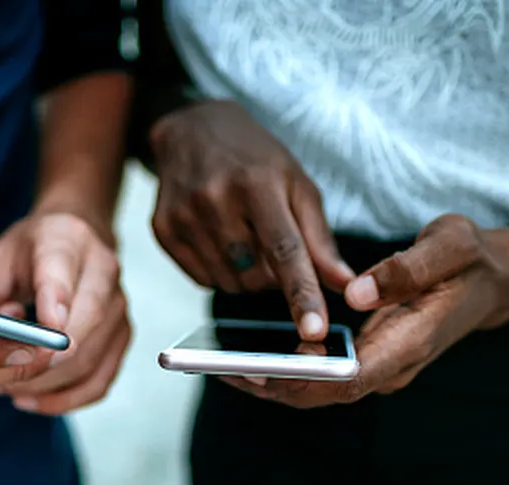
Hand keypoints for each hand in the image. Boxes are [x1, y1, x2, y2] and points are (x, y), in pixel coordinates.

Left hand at [0, 212, 129, 414]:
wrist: (77, 241)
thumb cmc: (33, 250)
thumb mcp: (0, 256)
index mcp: (68, 241)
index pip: (63, 273)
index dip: (53, 303)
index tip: (40, 331)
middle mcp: (104, 273)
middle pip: (86, 324)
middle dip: (44, 359)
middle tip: (2, 378)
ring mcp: (119, 308)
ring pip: (91, 360)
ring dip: (47, 384)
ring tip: (7, 390)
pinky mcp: (121, 337)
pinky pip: (99, 381)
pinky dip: (66, 398)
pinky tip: (31, 400)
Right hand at [149, 99, 354, 339]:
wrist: (191, 130)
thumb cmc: (254, 159)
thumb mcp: (297, 185)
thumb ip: (320, 239)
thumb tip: (345, 285)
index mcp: (257, 183)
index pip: (285, 251)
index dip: (302, 294)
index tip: (315, 330)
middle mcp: (214, 199)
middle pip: (256, 276)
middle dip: (273, 276)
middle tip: (272, 243)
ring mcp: (183, 216)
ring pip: (229, 284)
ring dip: (247, 276)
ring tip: (245, 237)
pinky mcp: (163, 231)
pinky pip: (202, 280)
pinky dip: (221, 272)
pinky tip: (220, 240)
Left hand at [223, 215, 508, 407]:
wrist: (490, 278)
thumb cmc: (469, 259)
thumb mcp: (450, 245)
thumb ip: (406, 268)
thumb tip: (354, 294)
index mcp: (409, 342)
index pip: (351, 378)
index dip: (305, 379)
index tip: (263, 373)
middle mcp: (389, 365)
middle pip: (323, 392)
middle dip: (272, 385)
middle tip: (219, 368)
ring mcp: (377, 365)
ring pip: (316, 387)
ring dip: (270, 380)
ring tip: (217, 363)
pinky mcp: (365, 356)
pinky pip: (318, 372)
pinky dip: (282, 367)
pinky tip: (246, 352)